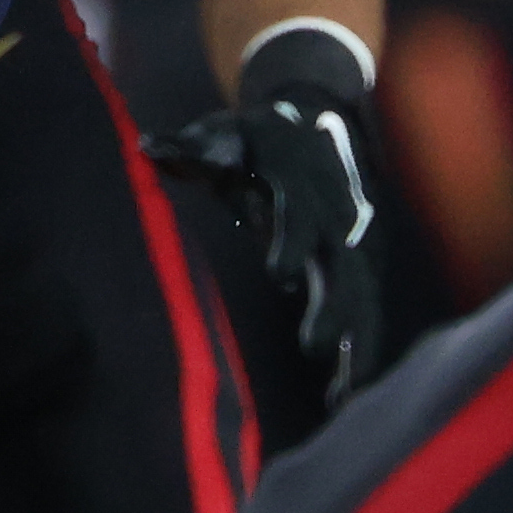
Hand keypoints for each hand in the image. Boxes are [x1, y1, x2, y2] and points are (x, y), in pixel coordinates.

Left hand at [150, 20, 383, 408]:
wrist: (318, 115)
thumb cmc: (256, 135)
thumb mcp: (223, 131)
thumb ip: (191, 146)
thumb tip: (148, 147)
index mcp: (302, 179)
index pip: (300, 211)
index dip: (293, 239)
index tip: (279, 273)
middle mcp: (335, 213)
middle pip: (341, 261)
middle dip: (332, 303)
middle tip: (314, 345)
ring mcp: (352, 243)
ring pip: (362, 295)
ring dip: (357, 342)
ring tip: (345, 396)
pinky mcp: (357, 266)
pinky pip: (364, 313)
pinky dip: (360, 353)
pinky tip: (346, 396)